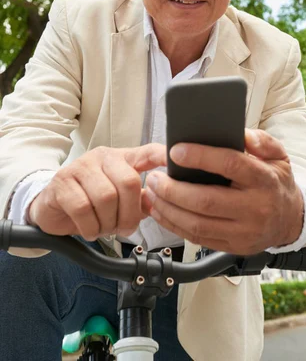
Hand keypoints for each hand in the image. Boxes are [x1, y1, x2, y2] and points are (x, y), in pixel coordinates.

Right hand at [28, 144, 165, 240]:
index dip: (165, 157)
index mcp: (123, 158)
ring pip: (106, 197)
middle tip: (124, 228)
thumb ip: (143, 200)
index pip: (149, 152)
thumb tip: (164, 203)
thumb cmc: (92, 202)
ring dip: (108, 223)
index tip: (178, 166)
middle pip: (129, 182)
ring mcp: (81, 167)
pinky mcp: (61, 182)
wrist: (52, 207)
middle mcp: (104, 157)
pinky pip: (82, 208)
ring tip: (103, 228)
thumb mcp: (121, 200)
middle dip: (129, 214)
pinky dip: (90, 227)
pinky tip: (90, 229)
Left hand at [142, 129, 303, 255]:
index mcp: (264, 180)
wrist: (290, 220)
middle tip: (154, 178)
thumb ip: (260, 140)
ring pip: (197, 224)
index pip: (230, 165)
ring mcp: (243, 232)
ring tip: (152, 194)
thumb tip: (239, 134)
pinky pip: (197, 239)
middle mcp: (255, 208)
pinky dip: (174, 225)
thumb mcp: (277, 155)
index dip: (200, 157)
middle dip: (173, 190)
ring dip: (168, 209)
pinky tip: (161, 211)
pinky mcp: (233, 247)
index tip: (175, 151)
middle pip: (206, 201)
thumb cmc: (276, 182)